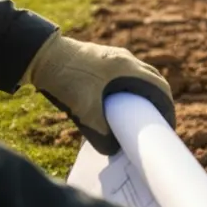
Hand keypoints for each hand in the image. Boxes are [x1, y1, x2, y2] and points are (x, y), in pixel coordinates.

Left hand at [22, 32, 175, 154]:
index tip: (167, 125)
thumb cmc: (64, 80)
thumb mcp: (83, 110)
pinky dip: (130, 88)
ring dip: (143, 94)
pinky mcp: (102, 59)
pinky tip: (119, 102)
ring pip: (139, 76)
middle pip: (153, 80)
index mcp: (127, 68)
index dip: (167, 107)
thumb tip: (112, 150)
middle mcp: (125, 59)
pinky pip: (125, 74)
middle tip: (157, 121)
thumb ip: (99, 132)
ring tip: (140, 114)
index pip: (159, 87)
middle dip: (158, 101)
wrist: (39, 56)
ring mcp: (114, 56)